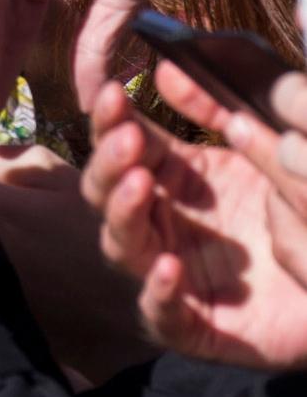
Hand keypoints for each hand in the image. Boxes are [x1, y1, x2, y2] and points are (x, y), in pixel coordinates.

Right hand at [83, 70, 306, 369]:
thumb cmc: (303, 218)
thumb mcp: (267, 153)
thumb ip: (217, 112)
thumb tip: (166, 68)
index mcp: (178, 183)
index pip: (126, 147)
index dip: (112, 122)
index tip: (115, 92)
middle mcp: (165, 226)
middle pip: (108, 192)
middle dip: (108, 164)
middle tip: (127, 141)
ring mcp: (173, 276)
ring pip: (122, 246)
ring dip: (122, 214)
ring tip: (138, 186)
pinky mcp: (194, 328)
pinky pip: (163, 314)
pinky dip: (158, 293)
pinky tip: (169, 267)